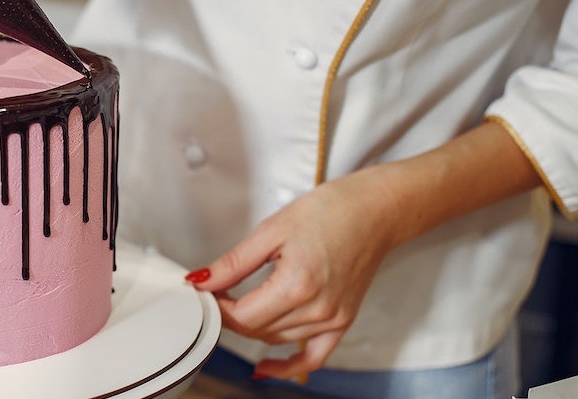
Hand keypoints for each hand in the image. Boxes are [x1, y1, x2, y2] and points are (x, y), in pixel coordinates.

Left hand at [189, 168, 400, 379]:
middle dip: (230, 315)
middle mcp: (317, 309)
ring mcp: (333, 319)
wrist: (375, 211)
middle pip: (256, 330)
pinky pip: (312, 357)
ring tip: (238, 306)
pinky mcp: (343, 321)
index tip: (205, 293)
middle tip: (217, 294)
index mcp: (297, 285)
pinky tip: (266, 366)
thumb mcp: (272, 230)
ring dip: (252, 328)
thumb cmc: (332, 211)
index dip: (217, 308)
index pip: (242, 316)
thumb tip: (202, 281)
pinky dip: (288, 366)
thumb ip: (234, 263)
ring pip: (276, 339)